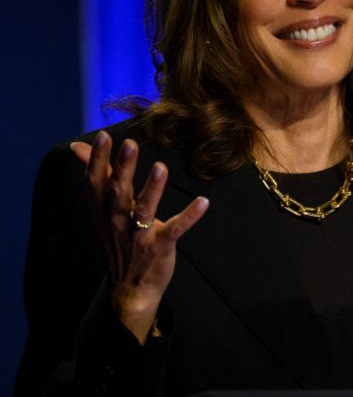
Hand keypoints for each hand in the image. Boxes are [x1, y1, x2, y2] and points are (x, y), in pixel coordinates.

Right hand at [71, 130, 208, 343]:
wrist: (130, 288)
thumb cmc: (119, 239)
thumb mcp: (103, 209)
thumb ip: (98, 176)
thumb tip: (77, 148)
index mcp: (104, 210)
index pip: (96, 182)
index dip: (97, 160)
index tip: (103, 136)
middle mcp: (118, 221)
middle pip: (118, 191)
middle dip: (122, 168)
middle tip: (129, 144)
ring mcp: (139, 235)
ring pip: (144, 210)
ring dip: (152, 189)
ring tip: (160, 168)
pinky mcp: (160, 246)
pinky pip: (176, 229)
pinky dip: (190, 216)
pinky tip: (204, 202)